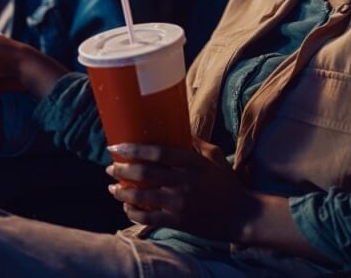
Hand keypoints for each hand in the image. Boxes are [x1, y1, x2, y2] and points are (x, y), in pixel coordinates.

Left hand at [106, 139, 258, 240]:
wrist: (241, 215)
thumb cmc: (227, 183)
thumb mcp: (215, 156)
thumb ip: (195, 143)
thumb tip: (177, 129)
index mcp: (193, 163)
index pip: (158, 152)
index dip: (134, 149)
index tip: (116, 147)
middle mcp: (184, 182)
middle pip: (145, 173)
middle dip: (122, 169)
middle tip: (110, 167)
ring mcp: (179, 203)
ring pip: (142, 197)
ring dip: (123, 192)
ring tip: (112, 188)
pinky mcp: (178, 221)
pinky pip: (148, 218)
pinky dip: (133, 213)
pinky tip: (126, 208)